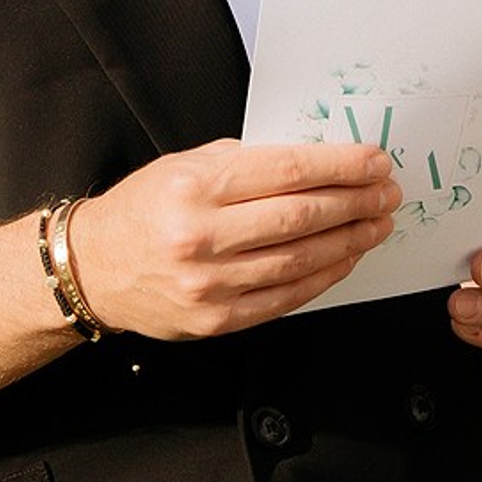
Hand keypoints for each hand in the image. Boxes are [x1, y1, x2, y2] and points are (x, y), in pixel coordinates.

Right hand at [67, 139, 399, 339]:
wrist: (95, 268)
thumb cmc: (145, 208)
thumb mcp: (188, 164)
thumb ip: (249, 163)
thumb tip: (318, 162)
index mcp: (197, 187)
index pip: (287, 172)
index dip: (340, 166)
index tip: (373, 161)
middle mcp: (203, 236)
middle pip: (301, 217)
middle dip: (355, 202)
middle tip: (386, 193)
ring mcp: (211, 284)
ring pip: (300, 260)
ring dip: (350, 240)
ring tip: (377, 224)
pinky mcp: (217, 320)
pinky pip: (286, 297)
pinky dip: (324, 275)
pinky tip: (346, 257)